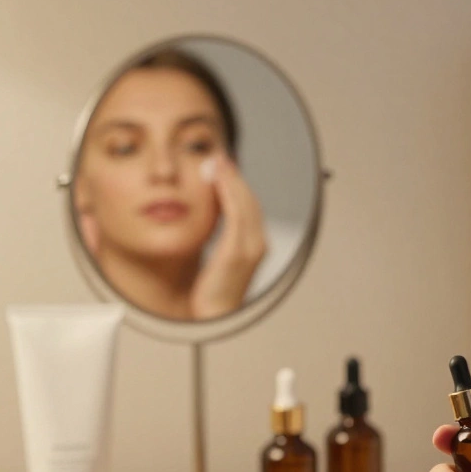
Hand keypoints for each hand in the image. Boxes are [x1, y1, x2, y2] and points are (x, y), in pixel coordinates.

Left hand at [190, 157, 266, 319]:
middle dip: (234, 176)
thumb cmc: (213, 292)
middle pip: (250, 201)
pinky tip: (219, 181)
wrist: (212, 314)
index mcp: (255, 244)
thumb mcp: (219, 257)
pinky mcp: (237, 253)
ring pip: (245, 204)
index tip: (223, 165)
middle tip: (219, 157)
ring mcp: (250, 248)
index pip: (249, 206)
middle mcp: (258, 244)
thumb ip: (222, 236)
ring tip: (218, 163)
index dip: (236, 183)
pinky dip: (229, 194)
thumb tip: (216, 212)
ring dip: (231, 180)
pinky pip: (236, 216)